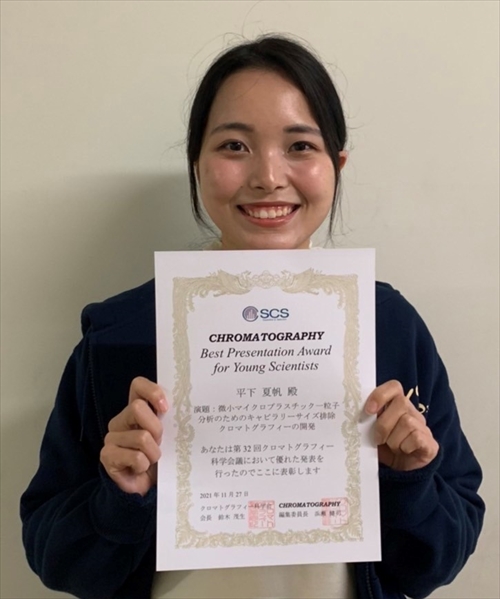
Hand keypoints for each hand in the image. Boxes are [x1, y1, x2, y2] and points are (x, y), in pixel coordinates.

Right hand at [100, 377, 167, 495]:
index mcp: (136, 410)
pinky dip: (144, 465)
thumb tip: (182, 407)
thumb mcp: (166, 435)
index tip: (165, 408)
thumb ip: (167, 419)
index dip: (152, 392)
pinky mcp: (107, 455)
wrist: (144, 488)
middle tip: (159, 442)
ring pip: (141, 436)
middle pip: (138, 408)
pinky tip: (140, 469)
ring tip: (150, 460)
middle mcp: (121, 420)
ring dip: (153, 453)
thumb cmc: (157, 458)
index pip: (138, 386)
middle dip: (156, 428)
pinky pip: (135, 457)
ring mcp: (111, 437)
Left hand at [364, 380, 438, 470]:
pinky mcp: (430, 442)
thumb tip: (352, 414)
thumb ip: (367, 421)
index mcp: (396, 405)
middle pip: (401, 403)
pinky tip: (403, 451)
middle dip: (384, 424)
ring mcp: (422, 426)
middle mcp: (412, 412)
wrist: (402, 470)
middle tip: (378, 439)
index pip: (394, 387)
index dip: (380, 395)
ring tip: (392, 447)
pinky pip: (416, 437)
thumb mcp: (373, 432)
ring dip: (393, 439)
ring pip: (407, 422)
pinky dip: (405, 447)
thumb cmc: (385, 447)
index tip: (368, 411)